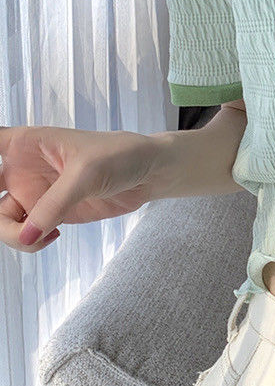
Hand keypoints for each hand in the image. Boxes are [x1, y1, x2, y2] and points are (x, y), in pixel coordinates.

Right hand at [0, 125, 161, 251]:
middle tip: (9, 221)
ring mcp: (33, 193)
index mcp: (26, 143)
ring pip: (2, 220)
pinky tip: (52, 236)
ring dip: (12, 235)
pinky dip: (29, 242)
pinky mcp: (48, 214)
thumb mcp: (85, 174)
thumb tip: (26, 236)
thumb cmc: (119, 156)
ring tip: (41, 237)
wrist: (148, 173)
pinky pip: (24, 234)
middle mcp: (22, 168)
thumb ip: (53, 205)